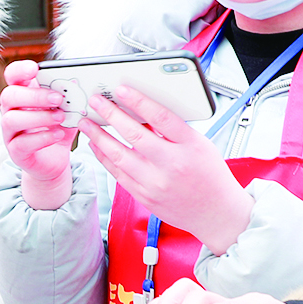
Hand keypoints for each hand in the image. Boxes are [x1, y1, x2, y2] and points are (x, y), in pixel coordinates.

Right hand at [0, 60, 75, 209]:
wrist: (54, 160)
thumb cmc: (58, 128)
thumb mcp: (66, 109)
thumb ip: (70, 96)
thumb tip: (82, 82)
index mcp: (22, 94)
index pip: (12, 76)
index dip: (19, 70)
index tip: (34, 68)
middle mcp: (10, 111)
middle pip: (9, 96)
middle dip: (34, 96)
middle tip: (58, 98)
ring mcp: (10, 132)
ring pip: (12, 120)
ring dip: (39, 117)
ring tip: (61, 117)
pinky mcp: (16, 151)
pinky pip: (22, 143)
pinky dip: (42, 137)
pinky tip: (58, 134)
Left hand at [82, 84, 251, 253]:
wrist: (216, 214)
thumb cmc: (210, 177)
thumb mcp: (200, 145)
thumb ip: (174, 130)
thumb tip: (143, 113)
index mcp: (190, 146)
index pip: (161, 117)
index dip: (138, 100)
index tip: (121, 90)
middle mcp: (172, 165)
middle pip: (135, 134)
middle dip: (110, 114)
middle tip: (97, 102)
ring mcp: (156, 183)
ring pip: (119, 155)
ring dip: (98, 137)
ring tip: (87, 124)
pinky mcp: (145, 196)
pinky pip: (117, 174)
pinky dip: (104, 158)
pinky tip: (96, 146)